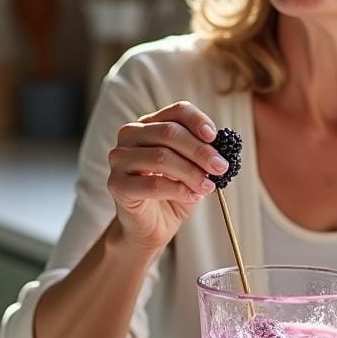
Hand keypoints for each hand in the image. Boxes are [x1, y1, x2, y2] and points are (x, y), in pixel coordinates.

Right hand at [106, 100, 230, 252]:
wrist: (152, 226)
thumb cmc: (173, 193)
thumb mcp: (193, 169)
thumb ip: (202, 155)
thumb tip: (220, 150)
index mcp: (150, 124)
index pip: (177, 111)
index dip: (198, 121)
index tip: (214, 137)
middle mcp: (130, 135)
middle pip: (169, 132)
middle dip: (200, 151)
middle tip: (220, 167)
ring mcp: (119, 158)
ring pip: (161, 157)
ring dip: (191, 172)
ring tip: (207, 186)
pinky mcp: (116, 184)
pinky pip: (153, 184)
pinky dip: (178, 190)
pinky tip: (192, 196)